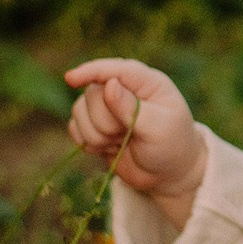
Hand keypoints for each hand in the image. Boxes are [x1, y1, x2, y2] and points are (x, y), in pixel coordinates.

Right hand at [64, 58, 206, 227]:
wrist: (168, 173)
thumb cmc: (171, 146)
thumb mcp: (159, 128)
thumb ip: (133, 108)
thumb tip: (109, 85)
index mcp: (147, 82)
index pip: (116, 69)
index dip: (92, 71)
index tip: (71, 79)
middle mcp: (124, 89)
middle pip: (93, 94)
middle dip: (105, 122)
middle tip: (127, 136)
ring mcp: (106, 107)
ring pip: (79, 111)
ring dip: (96, 135)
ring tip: (121, 142)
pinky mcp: (94, 125)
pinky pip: (74, 128)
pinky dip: (87, 142)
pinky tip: (108, 148)